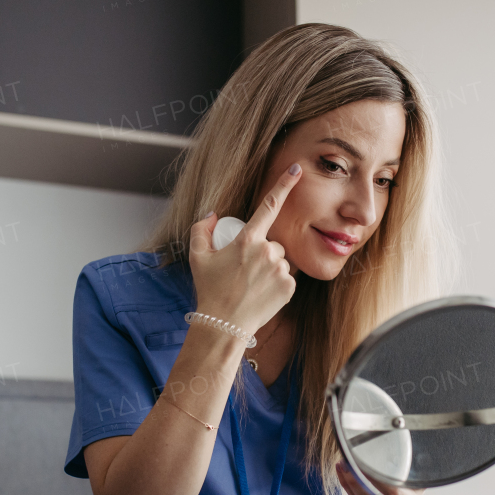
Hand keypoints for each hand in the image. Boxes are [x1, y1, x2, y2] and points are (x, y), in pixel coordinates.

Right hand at [188, 164, 300, 334]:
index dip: (284, 185)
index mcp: (247, 240)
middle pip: (272, 242)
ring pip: (280, 260)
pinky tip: (261, 293)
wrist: (223, 325)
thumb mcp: (197, 257)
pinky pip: (286, 278)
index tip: (297, 170)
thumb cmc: (209, 290)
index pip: (269, 205)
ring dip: (270, 267)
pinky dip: (276, 283)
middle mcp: (268, 252)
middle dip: (261, 251)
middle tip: (244, 270)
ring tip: (251, 285)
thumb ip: (201, 228)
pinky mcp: (290, 288)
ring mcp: (281, 271)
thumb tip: (214, 214)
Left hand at [336, 460, 422, 494]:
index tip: (370, 462)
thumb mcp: (415, 477)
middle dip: (359, 482)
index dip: (379, 481)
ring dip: (350, 482)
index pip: (394, 492)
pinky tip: (341, 469)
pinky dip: (346, 484)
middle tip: (350, 462)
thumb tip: (406, 432)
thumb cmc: (408, 486)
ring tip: (343, 464)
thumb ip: (414, 463)